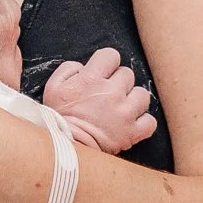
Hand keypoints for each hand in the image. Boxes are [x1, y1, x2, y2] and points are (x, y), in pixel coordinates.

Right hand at [42, 49, 156, 154]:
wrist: (66, 147)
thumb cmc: (58, 118)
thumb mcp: (52, 87)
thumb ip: (69, 69)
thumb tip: (84, 67)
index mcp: (91, 79)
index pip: (111, 55)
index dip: (107, 63)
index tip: (102, 73)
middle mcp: (112, 93)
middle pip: (127, 74)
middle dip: (118, 82)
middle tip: (107, 95)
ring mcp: (124, 113)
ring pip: (142, 95)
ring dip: (133, 100)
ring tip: (121, 108)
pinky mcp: (132, 132)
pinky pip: (150, 122)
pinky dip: (143, 122)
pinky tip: (132, 123)